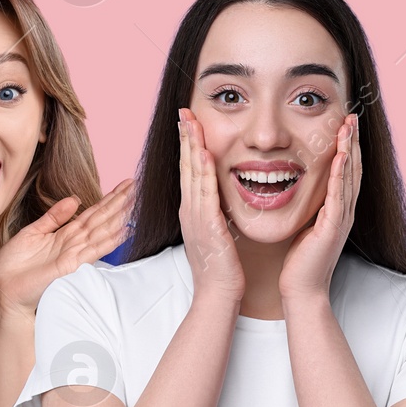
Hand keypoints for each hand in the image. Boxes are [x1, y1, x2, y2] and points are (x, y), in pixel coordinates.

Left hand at [0, 178, 135, 314]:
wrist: (4, 290)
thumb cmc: (15, 266)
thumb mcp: (33, 232)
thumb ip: (53, 216)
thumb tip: (74, 199)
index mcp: (64, 234)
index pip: (91, 213)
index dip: (108, 199)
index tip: (124, 185)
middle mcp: (73, 244)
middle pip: (100, 219)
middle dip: (118, 202)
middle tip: (135, 186)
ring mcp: (74, 254)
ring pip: (101, 231)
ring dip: (119, 217)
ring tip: (135, 202)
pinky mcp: (71, 266)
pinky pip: (94, 249)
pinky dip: (110, 240)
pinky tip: (124, 230)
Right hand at [179, 108, 245, 302]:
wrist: (218, 294)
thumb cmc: (221, 268)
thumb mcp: (216, 234)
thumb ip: (215, 214)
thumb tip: (219, 200)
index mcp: (192, 212)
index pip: (188, 171)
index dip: (188, 146)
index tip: (189, 123)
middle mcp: (189, 210)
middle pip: (185, 166)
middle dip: (185, 137)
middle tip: (184, 112)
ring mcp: (195, 217)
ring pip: (191, 174)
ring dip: (191, 146)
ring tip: (190, 122)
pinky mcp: (206, 225)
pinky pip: (204, 192)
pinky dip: (203, 171)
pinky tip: (203, 153)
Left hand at [279, 114, 358, 299]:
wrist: (302, 290)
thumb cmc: (300, 261)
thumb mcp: (306, 225)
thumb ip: (309, 207)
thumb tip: (300, 189)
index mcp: (338, 210)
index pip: (346, 172)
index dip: (347, 147)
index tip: (345, 125)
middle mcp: (344, 212)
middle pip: (353, 169)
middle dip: (353, 142)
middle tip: (352, 117)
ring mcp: (341, 219)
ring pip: (349, 178)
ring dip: (350, 150)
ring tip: (349, 127)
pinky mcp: (333, 228)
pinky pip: (339, 196)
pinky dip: (340, 175)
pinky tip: (341, 157)